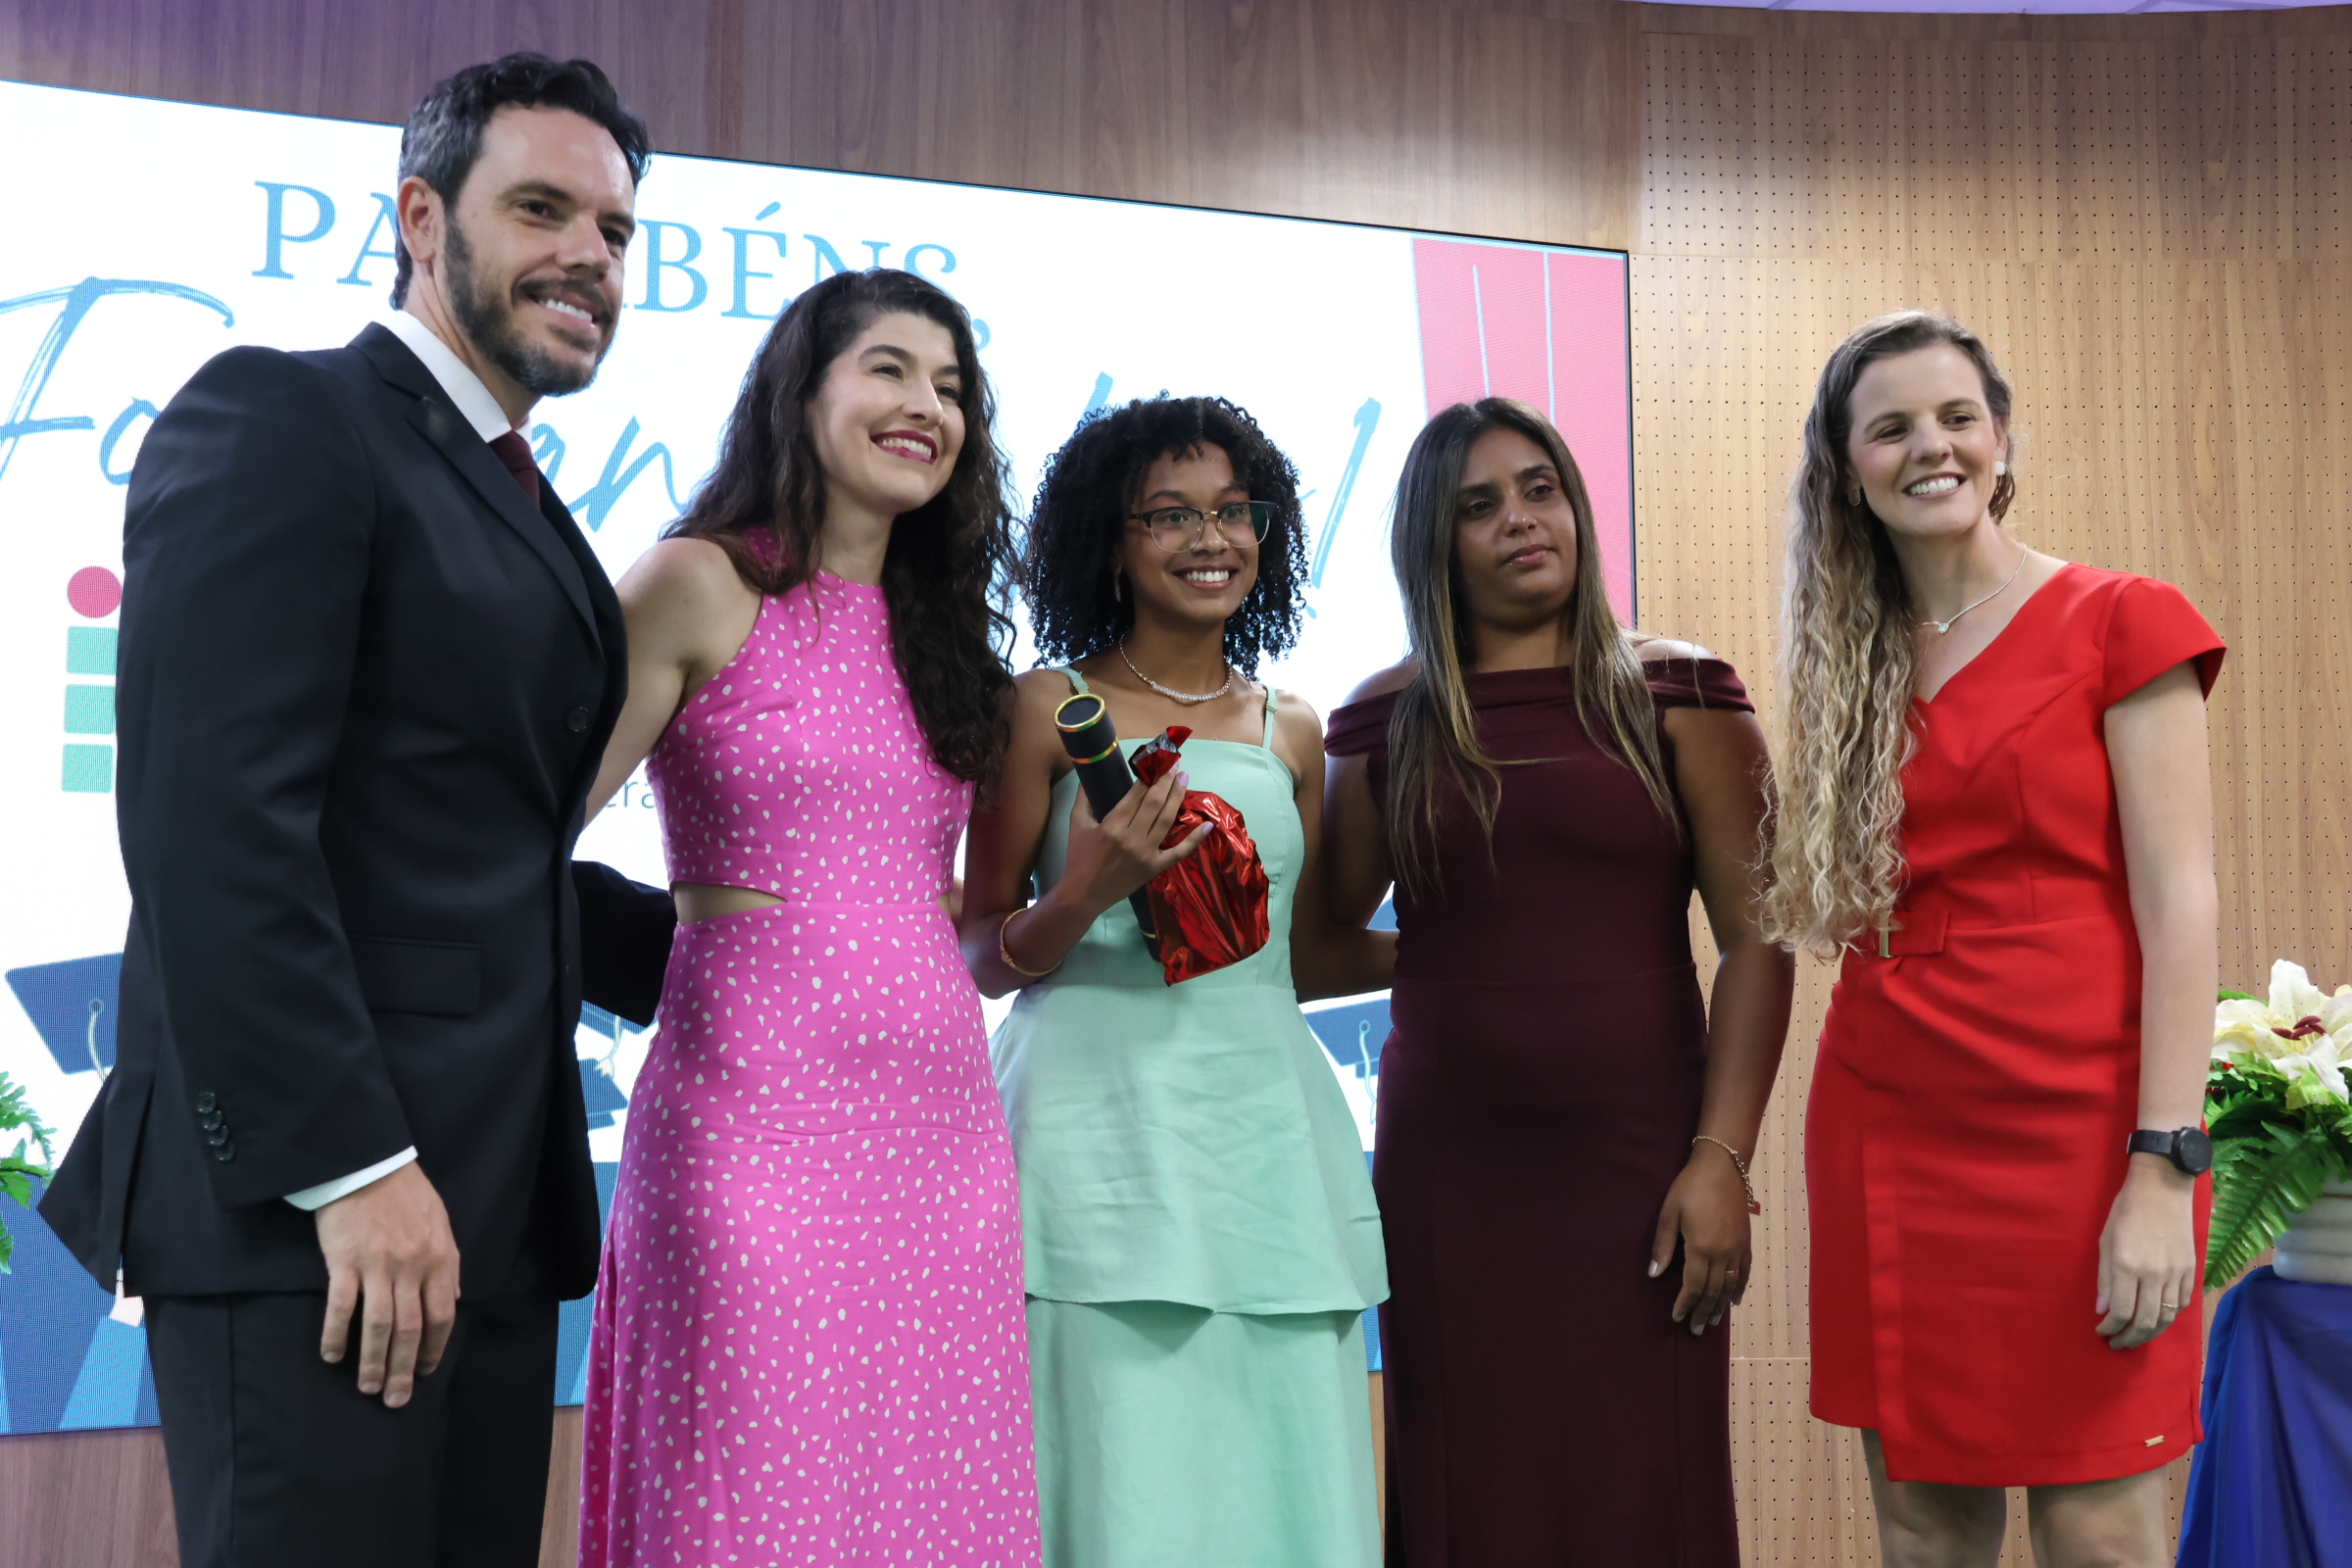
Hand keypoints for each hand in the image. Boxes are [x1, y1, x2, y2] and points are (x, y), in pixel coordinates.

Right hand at [315, 1161, 460, 1406]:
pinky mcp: (344, 1263)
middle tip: (396, 1399)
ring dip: (374, 1362)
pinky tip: (333, 1356)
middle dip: (405, 1369)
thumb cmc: (407, 1194)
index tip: (427, 1372)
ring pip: (379, 1326)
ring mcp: (377, 1266)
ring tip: (369, 1387)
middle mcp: (411, 1268)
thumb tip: (452, 1299)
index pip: (442, 1315)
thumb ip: (448, 1264)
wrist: (369, 1165)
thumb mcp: (441, 1224)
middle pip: (411, 1330)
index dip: (435, 1349)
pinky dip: (337, 1335)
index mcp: (439, 1259)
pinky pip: (341, 1307)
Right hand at [1059, 768, 1209, 918]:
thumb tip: (1088, 774)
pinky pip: (1179, 853)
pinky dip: (1194, 840)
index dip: (1148, 776)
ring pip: (1166, 820)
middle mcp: (1132, 838)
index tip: (1156, 761)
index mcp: (1112, 825)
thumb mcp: (1076, 824)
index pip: (1136, 794)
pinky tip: (1208, 825)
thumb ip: (1084, 798)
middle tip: (1174, 764)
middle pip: (1154, 803)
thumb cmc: (1078, 858)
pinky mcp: (1155, 867)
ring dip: (1177, 797)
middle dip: (1166, 780)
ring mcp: (1146, 853)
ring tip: (1184, 778)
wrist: (1083, 894)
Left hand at [1650, 1147, 1752, 1335]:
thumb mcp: (1669, 1213)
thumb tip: (1654, 1275)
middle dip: (1703, 1312)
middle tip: (1696, 1329)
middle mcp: (1723, 1253)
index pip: (1693, 1287)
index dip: (1685, 1305)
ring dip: (1721, 1305)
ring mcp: (1738, 1248)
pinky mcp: (1746, 1241)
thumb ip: (1663, 1246)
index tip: (1677, 1318)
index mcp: (1701, 1248)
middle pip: (1713, 1291)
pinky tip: (1735, 1300)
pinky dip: (1740, 1288)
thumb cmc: (1690, 1187)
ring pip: (1730, 1285)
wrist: (1723, 1166)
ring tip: (1714, 1321)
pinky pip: (1745, 1271)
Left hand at [2096, 1155, 2197, 1349]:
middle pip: (2145, 1322)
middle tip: (2118, 1344)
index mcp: (2127, 1265)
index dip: (2110, 1328)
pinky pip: (2182, 1305)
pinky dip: (2169, 1317)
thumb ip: (2104, 1278)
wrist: (2163, 1188)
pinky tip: (2157, 1319)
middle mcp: (2153, 1274)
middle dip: (2129, 1338)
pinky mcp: (2191, 1271)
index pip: (2120, 1312)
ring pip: (2167, 1318)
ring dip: (2150, 1334)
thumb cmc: (2126, 1210)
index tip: (2101, 1331)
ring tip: (2136, 1337)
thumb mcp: (2105, 1240)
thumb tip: (2103, 1310)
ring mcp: (2176, 1274)